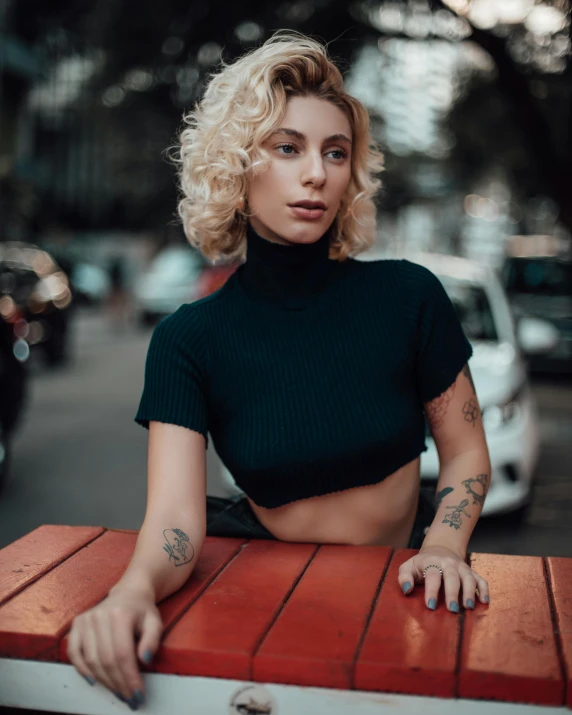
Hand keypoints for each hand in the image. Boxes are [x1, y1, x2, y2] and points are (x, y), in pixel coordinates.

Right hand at [67, 589, 162, 708]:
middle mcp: (100, 616)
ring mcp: (86, 619)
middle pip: (107, 660)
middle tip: (129, 698)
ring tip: (117, 691)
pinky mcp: (77, 624)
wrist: (129, 592)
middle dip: (118, 683)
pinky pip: (74, 652)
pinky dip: (81, 669)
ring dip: (104, 681)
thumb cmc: (143, 610)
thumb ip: (152, 639)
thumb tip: (144, 659)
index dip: (129, 678)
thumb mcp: (155, 621)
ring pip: (91, 660)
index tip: (138, 695)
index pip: (123, 654)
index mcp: (120, 615)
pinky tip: (93, 681)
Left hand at [398, 544, 489, 611]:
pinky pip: (481, 579)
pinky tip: (484, 601)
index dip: (431, 590)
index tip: (430, 605)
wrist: (440, 549)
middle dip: (453, 593)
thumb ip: (404, 577)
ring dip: (470, 592)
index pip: (432, 576)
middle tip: (452, 609)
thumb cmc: (422, 564)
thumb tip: (406, 590)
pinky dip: (484, 589)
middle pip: (452, 577)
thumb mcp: (409, 566)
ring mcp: (462, 567)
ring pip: (469, 578)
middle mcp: (449, 564)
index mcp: (432, 562)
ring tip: (468, 607)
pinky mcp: (471, 572)